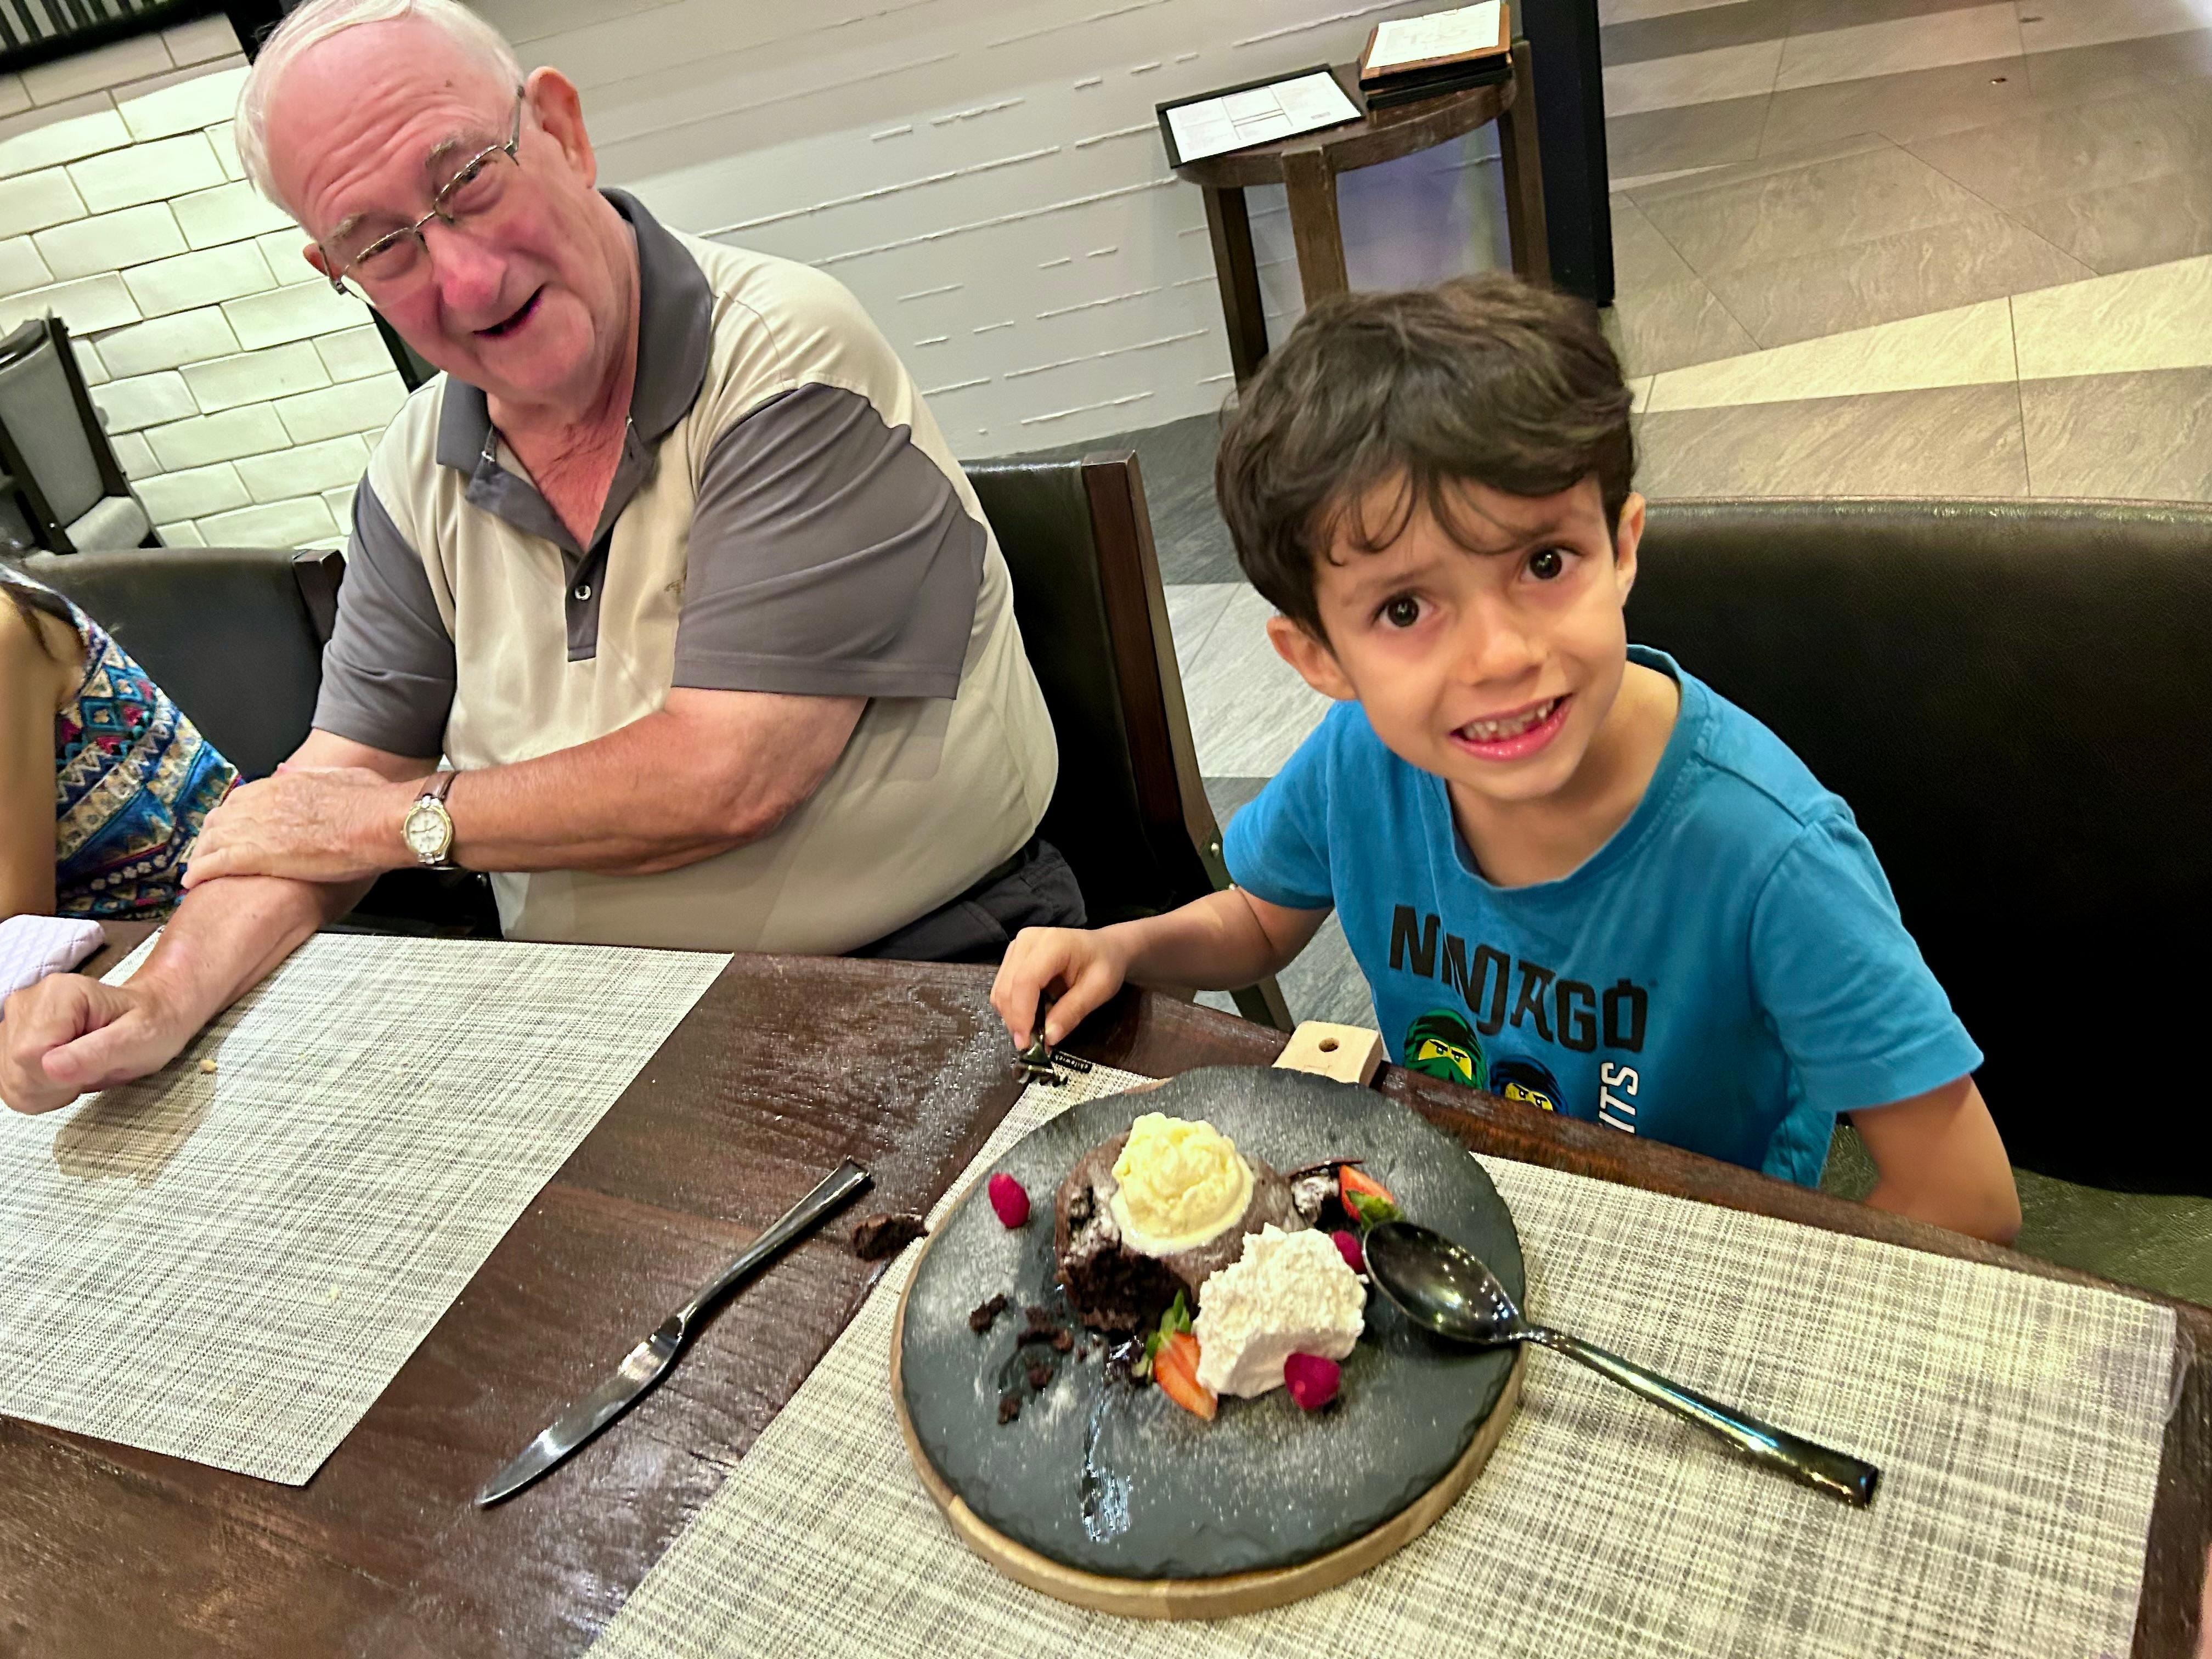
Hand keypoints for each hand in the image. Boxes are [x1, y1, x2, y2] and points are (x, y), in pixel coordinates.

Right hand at [1, 974, 192, 1113]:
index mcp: (60, 994)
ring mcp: (15, 1021)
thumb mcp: (139, 1039)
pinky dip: (41, 1090)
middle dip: (55, 1084)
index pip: (29, 1054)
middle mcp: (28, 1002)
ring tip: (82, 1068)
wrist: (152, 1015)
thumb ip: (97, 1053)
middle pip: (16, 1069)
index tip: (91, 1067)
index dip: (58, 1076)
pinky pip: (12, 1084)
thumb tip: (52, 1068)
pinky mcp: (10, 1040)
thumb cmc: (151, 1023)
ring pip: (11, 1081)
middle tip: (91, 1067)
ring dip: (48, 1089)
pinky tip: (66, 1073)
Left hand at [181, 767, 407, 888]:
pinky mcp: (259, 854)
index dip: (233, 814)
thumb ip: (316, 774)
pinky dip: (200, 871)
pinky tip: (191, 880)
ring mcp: (259, 827)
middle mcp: (264, 802)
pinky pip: (216, 862)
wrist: (381, 822)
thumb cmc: (374, 803)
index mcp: (285, 785)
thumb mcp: (345, 776)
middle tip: (206, 848)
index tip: (231, 824)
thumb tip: (295, 770)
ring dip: (201, 853)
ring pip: (213, 838)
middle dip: (211, 834)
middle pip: (222, 817)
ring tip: (195, 867)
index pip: (244, 797)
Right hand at [990, 927, 1131, 1048]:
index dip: (1022, 1014)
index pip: (1026, 980)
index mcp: (1053, 943)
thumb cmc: (1105, 964)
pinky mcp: (1012, 956)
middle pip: (1007, 986)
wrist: (1104, 947)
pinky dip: (1012, 1008)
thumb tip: (1049, 1038)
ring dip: (1012, 1016)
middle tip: (1032, 1045)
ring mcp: (1017, 946)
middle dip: (1016, 1020)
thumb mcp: (1099, 990)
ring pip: (1000, 989)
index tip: (1026, 1043)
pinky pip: (1002, 987)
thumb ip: (1072, 1012)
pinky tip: (1030, 1016)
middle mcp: (1028, 940)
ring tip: (1033, 1032)